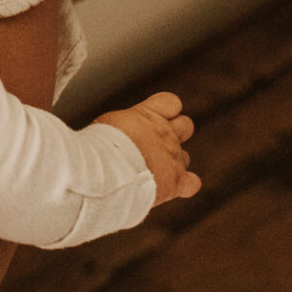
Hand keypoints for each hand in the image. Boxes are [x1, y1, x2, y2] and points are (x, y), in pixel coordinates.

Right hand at [96, 91, 200, 206]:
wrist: (107, 169)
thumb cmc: (98, 146)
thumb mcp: (105, 126)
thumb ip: (118, 128)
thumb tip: (108, 133)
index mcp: (147, 114)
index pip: (170, 102)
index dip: (166, 110)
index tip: (151, 120)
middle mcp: (165, 133)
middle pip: (185, 126)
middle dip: (172, 135)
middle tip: (150, 147)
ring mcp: (173, 157)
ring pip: (185, 156)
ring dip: (173, 162)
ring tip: (151, 171)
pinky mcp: (176, 181)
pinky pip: (192, 183)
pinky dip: (183, 186)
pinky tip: (167, 188)